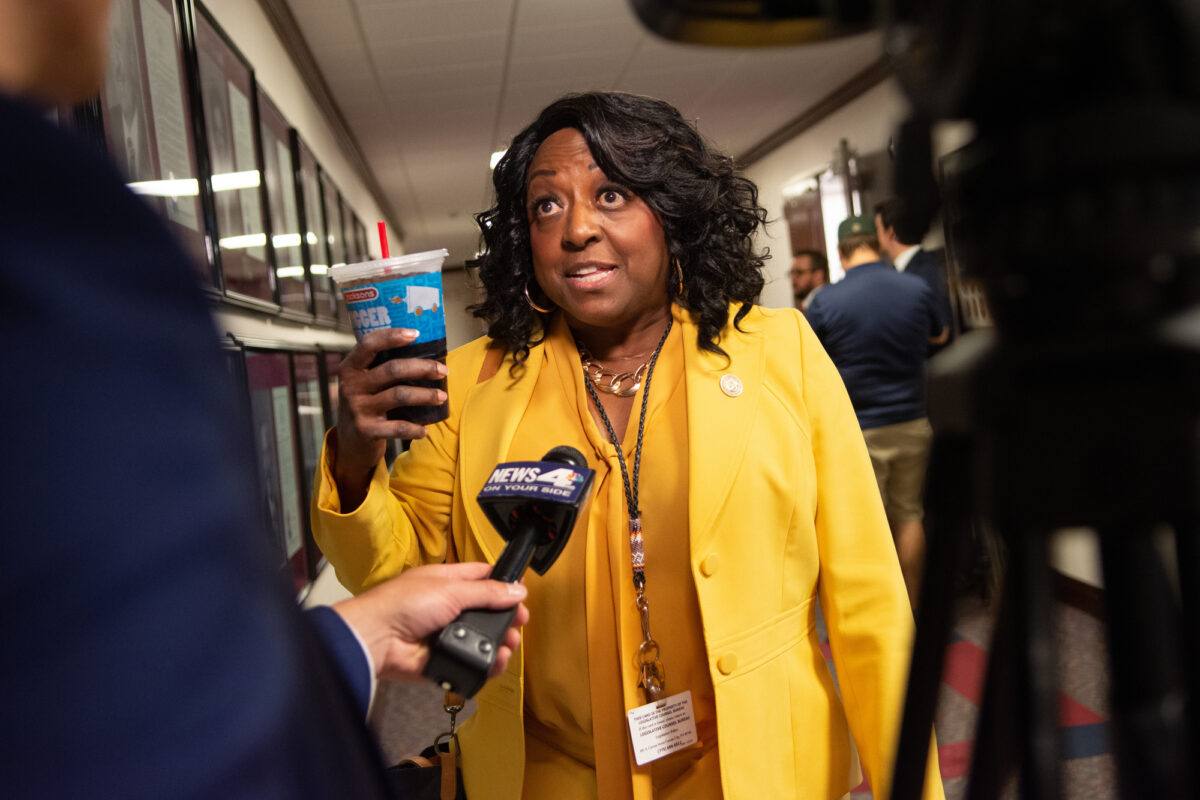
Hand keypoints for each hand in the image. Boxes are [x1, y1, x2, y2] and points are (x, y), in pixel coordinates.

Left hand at [331, 562, 528, 682]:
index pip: (482, 578)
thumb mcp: (451, 590)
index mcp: (447, 582)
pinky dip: (483, 664)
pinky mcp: (442, 660)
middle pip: (485, 613)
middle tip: (518, 625)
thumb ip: (487, 593)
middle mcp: (447, 607)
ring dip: (497, 644)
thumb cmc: (402, 604)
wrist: (377, 639)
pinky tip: (494, 663)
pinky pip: (468, 663)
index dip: (503, 584)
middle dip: (504, 620)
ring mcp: (444, 635)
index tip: (521, 594)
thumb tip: (517, 590)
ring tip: (507, 647)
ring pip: (479, 640)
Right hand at [333, 328, 448, 506]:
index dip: (392, 336)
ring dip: (426, 395)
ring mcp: (358, 408)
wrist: (349, 441)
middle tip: (443, 371)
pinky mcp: (366, 430)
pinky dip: (415, 428)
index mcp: (351, 368)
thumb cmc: (366, 403)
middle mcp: (352, 386)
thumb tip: (426, 352)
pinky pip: (398, 427)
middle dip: (423, 368)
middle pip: (393, 369)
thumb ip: (381, 367)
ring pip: (400, 395)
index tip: (416, 333)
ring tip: (442, 397)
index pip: (369, 344)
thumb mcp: (364, 382)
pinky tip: (425, 430)